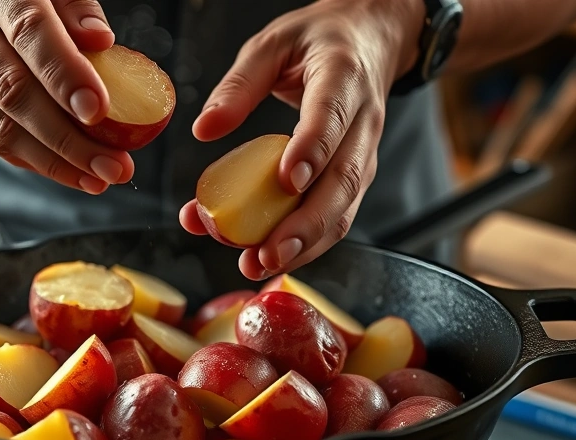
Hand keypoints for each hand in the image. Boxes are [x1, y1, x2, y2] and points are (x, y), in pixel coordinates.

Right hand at [0, 0, 134, 192]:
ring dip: (55, 161)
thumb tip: (101, 43)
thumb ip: (75, 6)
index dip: (64, 75)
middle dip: (68, 138)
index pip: (29, 33)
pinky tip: (71, 172)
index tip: (99, 111)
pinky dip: (35, 160)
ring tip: (100, 178)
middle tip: (114, 165)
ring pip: (1, 125)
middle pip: (13, 91)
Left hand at [179, 0, 422, 279]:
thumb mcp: (273, 44)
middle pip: (344, 180)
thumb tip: (204, 129)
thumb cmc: (319, 41)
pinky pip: (337, 215)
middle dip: (305, 224)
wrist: (371, 40)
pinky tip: (271, 257)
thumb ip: (239, 84)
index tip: (287, 182)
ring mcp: (364, 154)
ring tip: (262, 264)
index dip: (312, 151)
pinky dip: (306, 243)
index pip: (332, 117)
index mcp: (343, 78)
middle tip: (267, 252)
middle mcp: (362, 122)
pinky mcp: (356, 176)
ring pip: (344, 208)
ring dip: (305, 244)